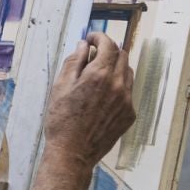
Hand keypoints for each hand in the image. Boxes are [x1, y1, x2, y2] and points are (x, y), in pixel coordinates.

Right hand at [43, 31, 136, 169]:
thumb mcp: (61, 85)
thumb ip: (74, 61)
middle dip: (108, 49)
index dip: (99, 37)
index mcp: (99, 75)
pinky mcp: (129, 114)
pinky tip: (102, 94)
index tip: (91, 38)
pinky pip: (128, 91)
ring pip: (127, 72)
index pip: (108, 45)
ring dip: (115, 66)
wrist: (73, 152)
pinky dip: (118, 85)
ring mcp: (126, 101)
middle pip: (122, 55)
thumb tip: (83, 45)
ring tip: (98, 74)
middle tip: (94, 53)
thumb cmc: (62, 119)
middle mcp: (118, 85)